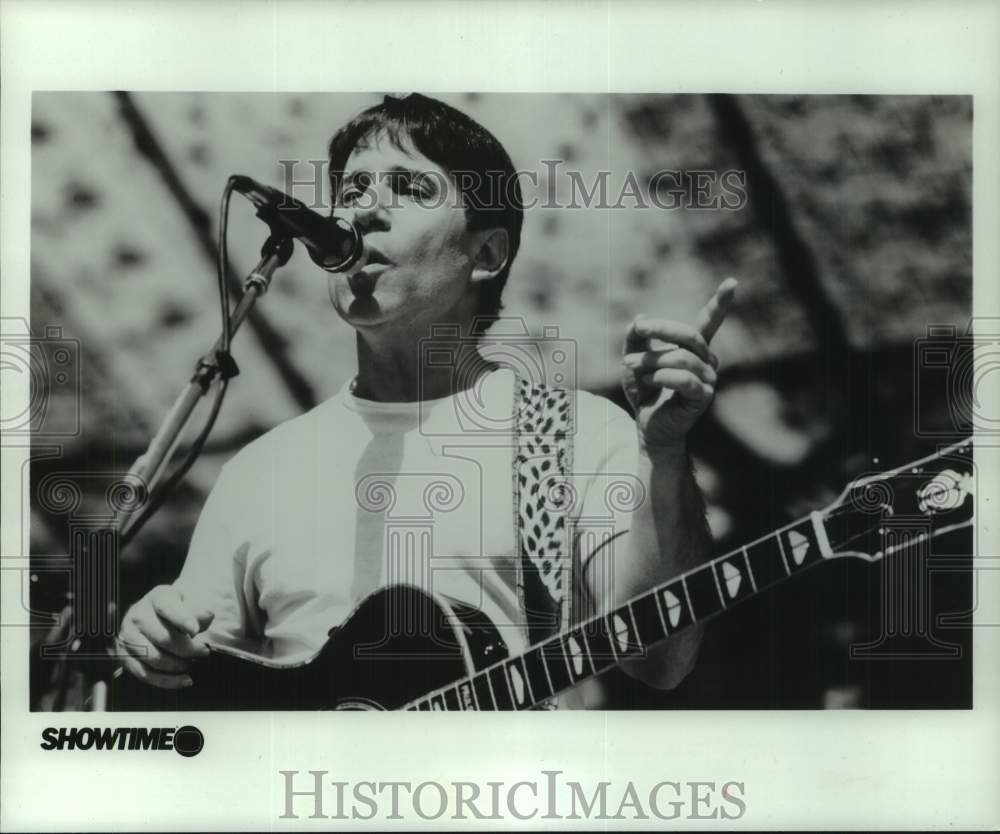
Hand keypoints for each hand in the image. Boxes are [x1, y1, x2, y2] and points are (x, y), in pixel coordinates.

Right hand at [116, 585, 213, 688]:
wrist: (153, 618)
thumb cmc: (175, 613)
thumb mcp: (188, 605)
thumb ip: (198, 612)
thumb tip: (207, 616)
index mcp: (156, 598)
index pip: (167, 608)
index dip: (182, 619)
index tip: (195, 629)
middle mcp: (138, 615)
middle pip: (164, 638)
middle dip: (188, 649)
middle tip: (204, 652)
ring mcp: (128, 637)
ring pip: (154, 658)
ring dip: (178, 665)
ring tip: (193, 663)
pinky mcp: (124, 657)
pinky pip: (146, 674)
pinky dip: (168, 681)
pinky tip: (185, 680)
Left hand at [622, 278, 737, 450]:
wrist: (647, 426)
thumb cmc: (644, 391)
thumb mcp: (633, 360)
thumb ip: (635, 340)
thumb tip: (639, 319)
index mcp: (694, 348)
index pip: (709, 322)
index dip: (720, 303)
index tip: (732, 282)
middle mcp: (706, 361)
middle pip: (689, 335)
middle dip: (661, 329)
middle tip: (637, 331)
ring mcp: (708, 380)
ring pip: (681, 358)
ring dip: (652, 360)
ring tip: (631, 366)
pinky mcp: (702, 398)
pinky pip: (684, 379)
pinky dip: (662, 377)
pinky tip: (648, 381)